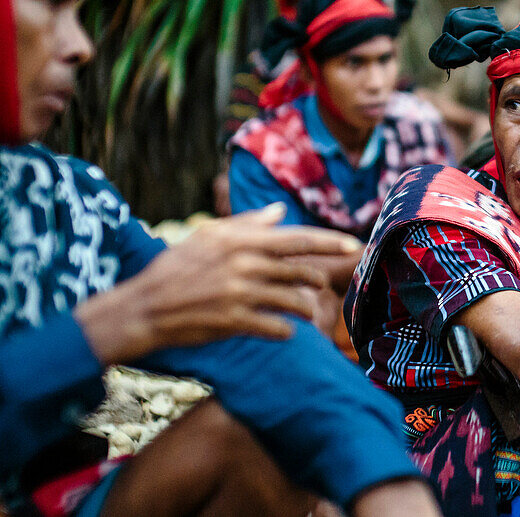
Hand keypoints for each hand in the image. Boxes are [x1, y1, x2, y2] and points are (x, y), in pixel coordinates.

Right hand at [75, 204, 361, 363]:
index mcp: (239, 240)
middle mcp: (243, 264)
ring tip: (304, 310)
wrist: (144, 308)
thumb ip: (247, 224)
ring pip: (293, 300)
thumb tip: (281, 211)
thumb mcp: (207, 236)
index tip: (354, 244)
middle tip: (319, 285)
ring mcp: (239, 294)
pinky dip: (286, 330)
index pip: (296, 238)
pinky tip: (284, 330)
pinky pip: (277, 327)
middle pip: (300, 271)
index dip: (329, 242)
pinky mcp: (234, 321)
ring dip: (305, 307)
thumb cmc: (175, 268)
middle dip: (316, 279)